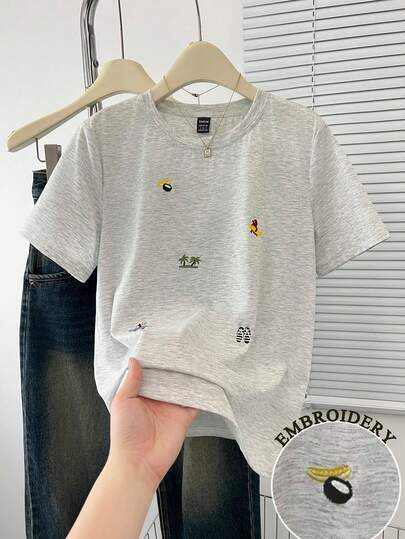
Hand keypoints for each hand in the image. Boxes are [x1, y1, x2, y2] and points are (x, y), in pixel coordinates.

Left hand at [108, 356, 199, 485]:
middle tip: (184, 346)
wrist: (138, 462)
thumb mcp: (123, 402)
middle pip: (170, 378)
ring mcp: (172, 408)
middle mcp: (158, 399)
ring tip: (198, 359)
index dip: (157, 361)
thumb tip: (134, 359)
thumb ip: (131, 381)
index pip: (152, 373)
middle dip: (175, 366)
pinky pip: (196, 402)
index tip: (164, 345)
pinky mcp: (184, 417)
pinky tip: (207, 381)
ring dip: (190, 377)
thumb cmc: (125, 433)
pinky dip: (202, 393)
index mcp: (141, 394)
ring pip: (184, 387)